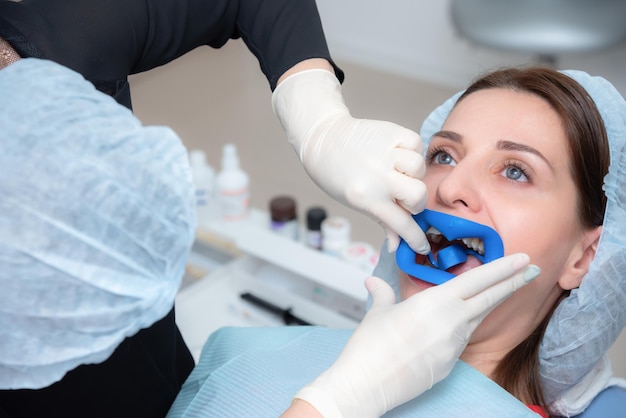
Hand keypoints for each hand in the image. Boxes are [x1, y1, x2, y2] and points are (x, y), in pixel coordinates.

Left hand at [272, 68, 428, 253]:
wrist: (322, 140)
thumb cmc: (336, 174)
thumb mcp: (355, 203)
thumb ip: (382, 222)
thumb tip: (399, 244)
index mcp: (366, 197)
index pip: (401, 223)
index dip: (416, 238)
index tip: (422, 245)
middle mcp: (377, 175)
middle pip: (419, 195)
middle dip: (416, 201)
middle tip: (405, 199)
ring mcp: (384, 152)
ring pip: (420, 167)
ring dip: (414, 174)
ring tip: (399, 172)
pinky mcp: (390, 131)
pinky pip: (417, 143)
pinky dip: (413, 150)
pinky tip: (400, 154)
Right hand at [293, 253, 539, 417]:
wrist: (367, 384)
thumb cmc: (370, 345)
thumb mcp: (378, 313)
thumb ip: (382, 294)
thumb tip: (372, 282)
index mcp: (436, 302)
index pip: (477, 280)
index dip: (503, 268)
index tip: (523, 258)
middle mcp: (452, 322)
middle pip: (490, 298)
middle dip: (514, 282)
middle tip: (533, 268)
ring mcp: (454, 345)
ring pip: (477, 319)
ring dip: (490, 304)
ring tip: (502, 292)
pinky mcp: (450, 364)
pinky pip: (460, 340)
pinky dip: (463, 327)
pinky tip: (458, 324)